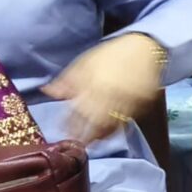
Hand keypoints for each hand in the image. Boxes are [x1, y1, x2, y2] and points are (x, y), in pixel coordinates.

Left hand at [47, 32, 164, 141]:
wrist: (144, 48)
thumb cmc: (111, 55)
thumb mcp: (85, 62)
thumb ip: (67, 79)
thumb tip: (47, 92)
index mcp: (94, 84)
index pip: (77, 109)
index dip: (69, 122)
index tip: (62, 130)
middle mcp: (111, 95)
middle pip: (94, 122)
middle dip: (84, 135)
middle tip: (77, 142)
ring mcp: (127, 102)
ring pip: (111, 126)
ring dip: (99, 136)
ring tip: (91, 142)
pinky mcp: (141, 106)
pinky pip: (126, 123)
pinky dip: (116, 131)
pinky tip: (109, 134)